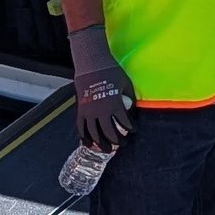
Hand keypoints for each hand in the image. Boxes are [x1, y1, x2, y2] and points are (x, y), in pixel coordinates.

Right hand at [69, 24, 135, 147]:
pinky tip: (89, 144)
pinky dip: (85, 137)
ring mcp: (89, 112)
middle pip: (109, 133)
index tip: (134, 130)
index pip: (124, 122)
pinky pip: (81, 127)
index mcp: (114, 105)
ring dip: (101, 143)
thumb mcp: (126, 84)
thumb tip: (133, 109)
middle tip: (122, 144)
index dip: (130, 128)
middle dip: (117, 141)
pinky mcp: (81, 110)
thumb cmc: (112, 73)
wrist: (92, 65)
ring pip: (95, 133)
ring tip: (107, 149)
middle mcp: (101, 112)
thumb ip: (130, 98)